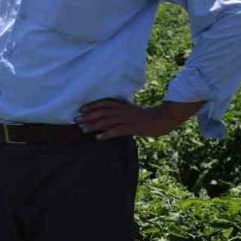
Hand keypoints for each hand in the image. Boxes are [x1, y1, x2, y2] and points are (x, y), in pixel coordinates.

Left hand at [76, 99, 203, 139]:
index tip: (81, 108)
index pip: (104, 103)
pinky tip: (98, 138)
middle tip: (76, 119)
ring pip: (107, 121)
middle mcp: (123, 111)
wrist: (164, 118)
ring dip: (94, 125)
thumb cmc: (148, 116)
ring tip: (83, 129)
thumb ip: (122, 110)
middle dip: (88, 115)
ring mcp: (127, 119)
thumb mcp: (133, 110)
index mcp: (123, 105)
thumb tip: (110, 114)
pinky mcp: (132, 128)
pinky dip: (106, 134)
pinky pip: (117, 131)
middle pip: (102, 112)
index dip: (92, 105)